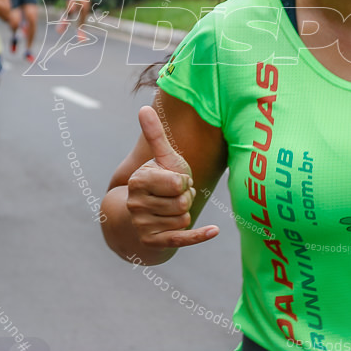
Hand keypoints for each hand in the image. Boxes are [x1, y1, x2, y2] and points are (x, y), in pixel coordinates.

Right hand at [126, 105, 217, 249]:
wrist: (140, 217)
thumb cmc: (157, 182)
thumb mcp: (160, 160)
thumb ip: (155, 136)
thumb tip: (143, 108)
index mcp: (137, 181)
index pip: (178, 182)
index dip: (183, 181)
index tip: (174, 181)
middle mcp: (136, 204)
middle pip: (183, 202)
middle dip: (185, 198)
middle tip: (174, 197)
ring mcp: (143, 225)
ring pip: (185, 218)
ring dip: (185, 214)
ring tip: (171, 209)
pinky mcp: (154, 243)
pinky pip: (183, 238)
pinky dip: (199, 235)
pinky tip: (214, 231)